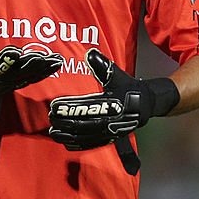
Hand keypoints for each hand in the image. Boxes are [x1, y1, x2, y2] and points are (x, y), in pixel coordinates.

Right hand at [0, 28, 62, 99]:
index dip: (6, 60)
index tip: (15, 52)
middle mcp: (1, 81)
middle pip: (18, 73)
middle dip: (32, 65)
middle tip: (44, 57)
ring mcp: (11, 84)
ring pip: (29, 76)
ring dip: (43, 69)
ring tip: (56, 60)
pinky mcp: (18, 83)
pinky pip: (34, 78)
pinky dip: (45, 71)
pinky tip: (56, 63)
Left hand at [48, 48, 179, 150]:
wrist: (147, 105)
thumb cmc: (130, 89)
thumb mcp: (118, 76)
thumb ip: (103, 66)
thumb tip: (90, 54)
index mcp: (112, 105)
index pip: (87, 108)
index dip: (70, 108)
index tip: (55, 107)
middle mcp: (111, 121)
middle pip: (84, 125)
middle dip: (66, 123)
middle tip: (51, 120)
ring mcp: (111, 132)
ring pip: (87, 137)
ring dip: (69, 136)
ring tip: (54, 133)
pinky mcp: (110, 138)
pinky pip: (93, 144)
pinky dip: (79, 144)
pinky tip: (66, 142)